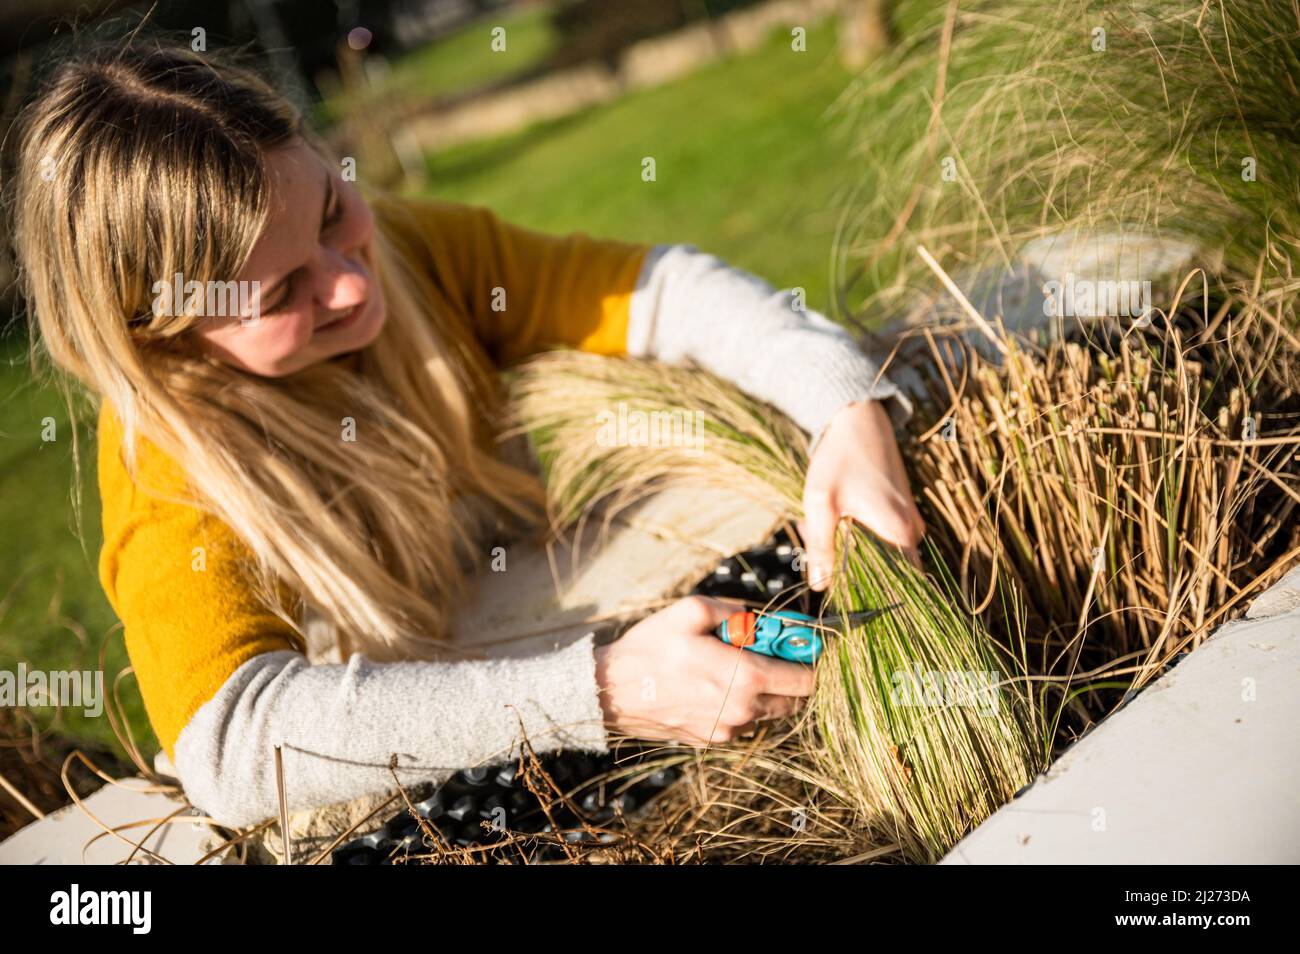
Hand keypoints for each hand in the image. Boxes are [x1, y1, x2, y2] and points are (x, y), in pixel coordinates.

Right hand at [594, 596, 814, 743]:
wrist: (609, 691)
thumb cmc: (650, 649)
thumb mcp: (691, 611)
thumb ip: (736, 611)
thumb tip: (760, 617)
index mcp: (746, 679)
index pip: (806, 680)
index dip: (811, 661)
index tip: (803, 646)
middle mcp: (743, 712)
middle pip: (794, 701)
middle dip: (789, 676)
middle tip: (769, 652)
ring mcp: (726, 731)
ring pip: (767, 712)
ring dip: (763, 691)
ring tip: (733, 666)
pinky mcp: (710, 741)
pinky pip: (741, 723)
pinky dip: (740, 704)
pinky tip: (713, 685)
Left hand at [799, 399, 924, 590]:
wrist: (857, 419)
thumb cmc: (840, 458)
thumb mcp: (822, 504)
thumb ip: (821, 548)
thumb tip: (820, 587)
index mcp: (899, 533)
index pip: (896, 587)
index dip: (868, 595)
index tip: (841, 591)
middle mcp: (913, 531)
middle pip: (883, 572)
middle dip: (848, 566)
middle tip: (818, 540)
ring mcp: (910, 522)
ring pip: (879, 555)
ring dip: (848, 548)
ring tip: (823, 521)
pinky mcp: (902, 513)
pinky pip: (881, 538)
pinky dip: (855, 534)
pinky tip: (835, 514)